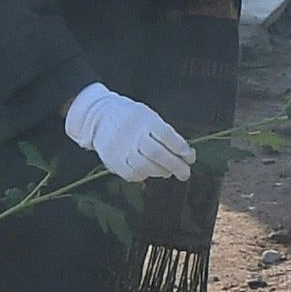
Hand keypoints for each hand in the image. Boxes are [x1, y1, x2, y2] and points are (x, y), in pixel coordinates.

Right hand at [63, 82, 193, 183]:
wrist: (99, 115)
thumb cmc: (132, 117)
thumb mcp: (149, 116)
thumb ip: (164, 134)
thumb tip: (183, 154)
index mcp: (145, 119)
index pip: (167, 135)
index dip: (181, 148)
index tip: (190, 157)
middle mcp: (133, 133)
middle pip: (157, 153)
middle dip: (175, 165)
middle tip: (185, 173)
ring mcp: (121, 147)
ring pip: (145, 166)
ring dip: (161, 172)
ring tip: (168, 172)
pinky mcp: (112, 160)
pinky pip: (132, 174)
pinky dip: (144, 175)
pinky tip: (150, 173)